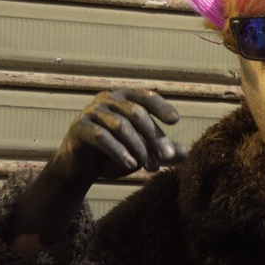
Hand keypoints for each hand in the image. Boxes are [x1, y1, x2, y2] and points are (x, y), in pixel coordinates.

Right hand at [52, 87, 187, 181]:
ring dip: (138, 147)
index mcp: (125, 98)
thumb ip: (161, 150)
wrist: (80, 167)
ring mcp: (91, 111)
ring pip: (120, 126)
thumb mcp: (141, 151)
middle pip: (137, 114)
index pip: (147, 97)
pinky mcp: (79, 128)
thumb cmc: (114, 153)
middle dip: (154, 137)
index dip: (161, 107)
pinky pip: (100, 137)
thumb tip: (186, 154)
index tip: (175, 121)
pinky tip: (131, 166)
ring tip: (150, 167)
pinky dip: (118, 151)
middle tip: (166, 158)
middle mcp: (108, 99)